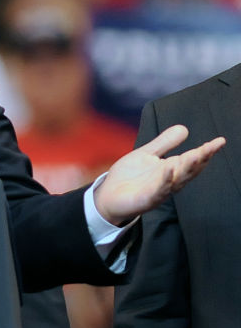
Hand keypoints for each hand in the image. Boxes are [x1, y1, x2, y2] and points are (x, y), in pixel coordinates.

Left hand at [94, 124, 224, 225]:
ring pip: (177, 180)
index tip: (220, 141)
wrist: (108, 195)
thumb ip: (164, 143)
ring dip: (187, 168)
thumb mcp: (146, 155)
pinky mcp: (147, 199)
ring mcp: (159, 191)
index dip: (206, 151)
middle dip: (201, 158)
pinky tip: (169, 169)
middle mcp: (169, 181)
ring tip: (196, 155)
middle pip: (189, 169)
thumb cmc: (130, 176)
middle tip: (213, 147)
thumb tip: (184, 128)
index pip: (192, 159)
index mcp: (171, 169)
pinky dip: (165, 180)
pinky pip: (158, 190)